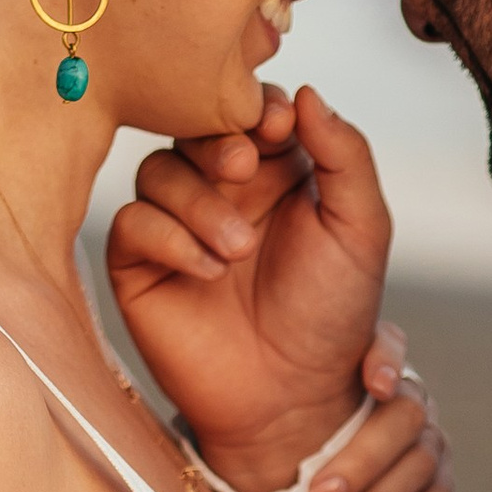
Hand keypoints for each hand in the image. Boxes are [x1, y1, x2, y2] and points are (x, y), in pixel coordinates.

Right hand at [111, 87, 452, 491]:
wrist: (294, 399)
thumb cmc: (332, 318)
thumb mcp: (361, 230)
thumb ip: (346, 156)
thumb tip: (307, 92)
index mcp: (276, 171)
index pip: (250, 110)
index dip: (255, 107)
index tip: (276, 126)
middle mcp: (222, 191)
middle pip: (194, 128)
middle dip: (216, 139)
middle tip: (243, 168)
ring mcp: (177, 226)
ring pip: (158, 171)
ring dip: (198, 202)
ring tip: (237, 251)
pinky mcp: (141, 266)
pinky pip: (131, 223)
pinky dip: (168, 238)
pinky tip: (208, 272)